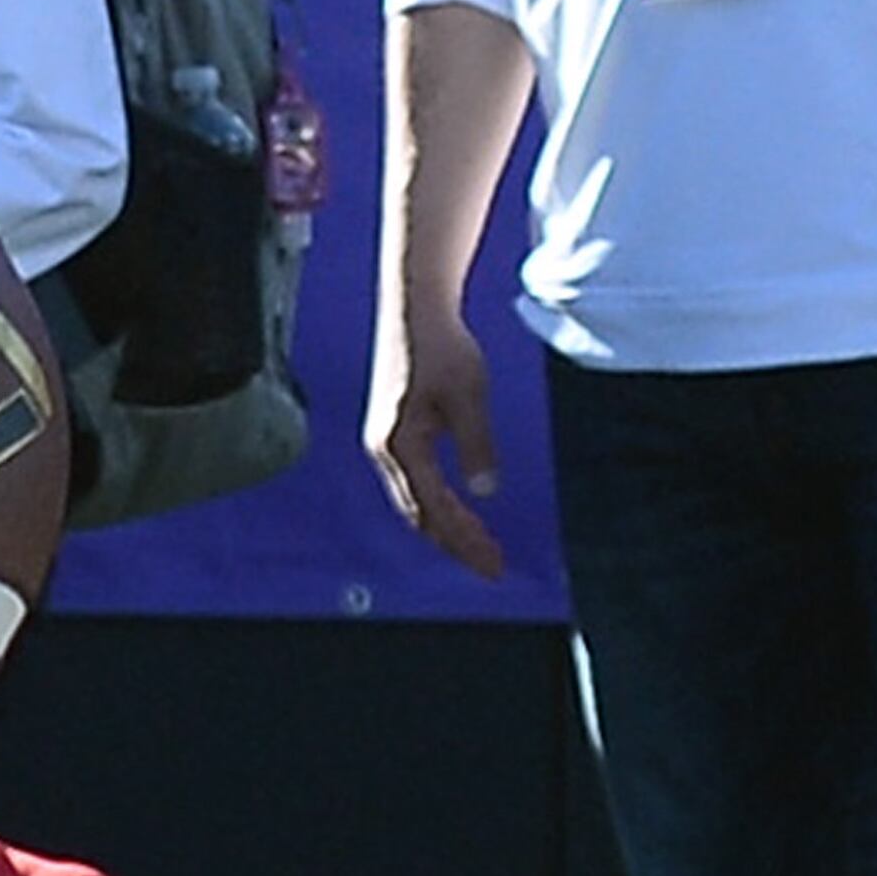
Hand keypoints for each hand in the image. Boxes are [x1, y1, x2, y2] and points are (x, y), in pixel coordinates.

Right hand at [370, 301, 505, 580]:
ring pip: (415, 503)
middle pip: (420, 516)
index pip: (434, 510)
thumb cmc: (442, 346)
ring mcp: (384, 444)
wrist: (415, 309)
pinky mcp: (391, 434)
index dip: (464, 541)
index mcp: (400, 445)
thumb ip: (476, 445)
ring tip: (480, 547)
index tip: (492, 565)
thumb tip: (484, 491)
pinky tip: (459, 511)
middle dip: (456, 544)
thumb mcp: (469, 395)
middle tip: (492, 566)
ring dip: (447, 528)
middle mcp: (384, 451)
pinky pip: (413, 485)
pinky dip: (437, 506)